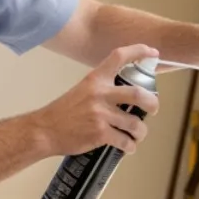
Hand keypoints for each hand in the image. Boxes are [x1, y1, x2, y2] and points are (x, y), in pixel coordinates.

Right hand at [35, 45, 160, 156]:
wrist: (45, 130)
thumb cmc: (63, 112)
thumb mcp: (82, 91)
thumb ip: (103, 90)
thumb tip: (127, 97)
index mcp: (95, 79)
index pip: (119, 57)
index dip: (139, 51)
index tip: (153, 53)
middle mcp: (100, 94)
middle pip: (138, 94)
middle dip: (152, 103)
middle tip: (153, 109)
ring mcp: (100, 115)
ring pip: (135, 123)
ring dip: (141, 132)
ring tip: (138, 134)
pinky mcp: (100, 134)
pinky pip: (125, 141)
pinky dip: (130, 146)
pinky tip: (128, 146)